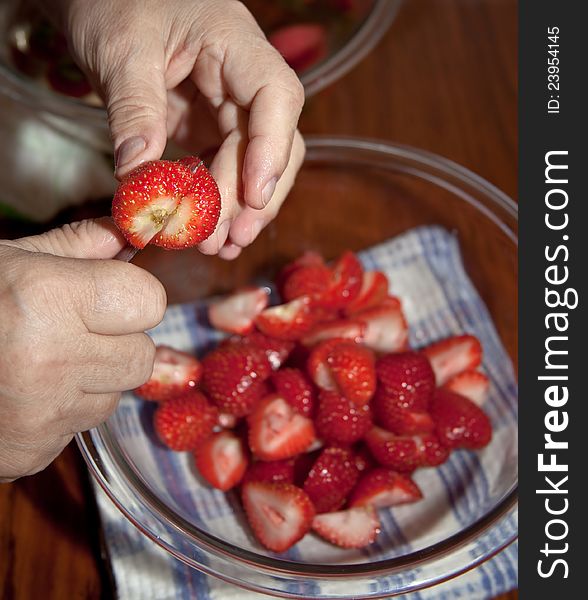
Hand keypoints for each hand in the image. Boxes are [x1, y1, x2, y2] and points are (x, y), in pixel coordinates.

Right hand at [0, 219, 165, 480]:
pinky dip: (64, 411)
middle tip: (80, 330)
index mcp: (48, 299)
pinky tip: (25, 393)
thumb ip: (76, 247)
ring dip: (93, 380)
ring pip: (114, 395)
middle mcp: (52, 361)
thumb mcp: (6, 259)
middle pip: (142, 356)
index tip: (114, 295)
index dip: (136, 296)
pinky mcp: (30, 453)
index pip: (149, 302)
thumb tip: (127, 238)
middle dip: (121, 341)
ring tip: (44, 362)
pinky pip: (80, 427)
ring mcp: (42, 415)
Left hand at [55, 0, 305, 258]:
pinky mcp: (209, 128)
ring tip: (215, 245)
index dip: (272, 149)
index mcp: (235, 44)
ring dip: (237, 209)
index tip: (254, 196)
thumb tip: (137, 176)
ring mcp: (228, 108)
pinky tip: (207, 232)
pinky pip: (224, 170)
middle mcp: (242, 80)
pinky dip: (217, 203)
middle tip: (228, 238)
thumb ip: (133, 109)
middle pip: (272, 142)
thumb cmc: (114, 1)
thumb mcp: (119, 49)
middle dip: (254, 196)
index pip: (277, 97)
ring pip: (252, 164)